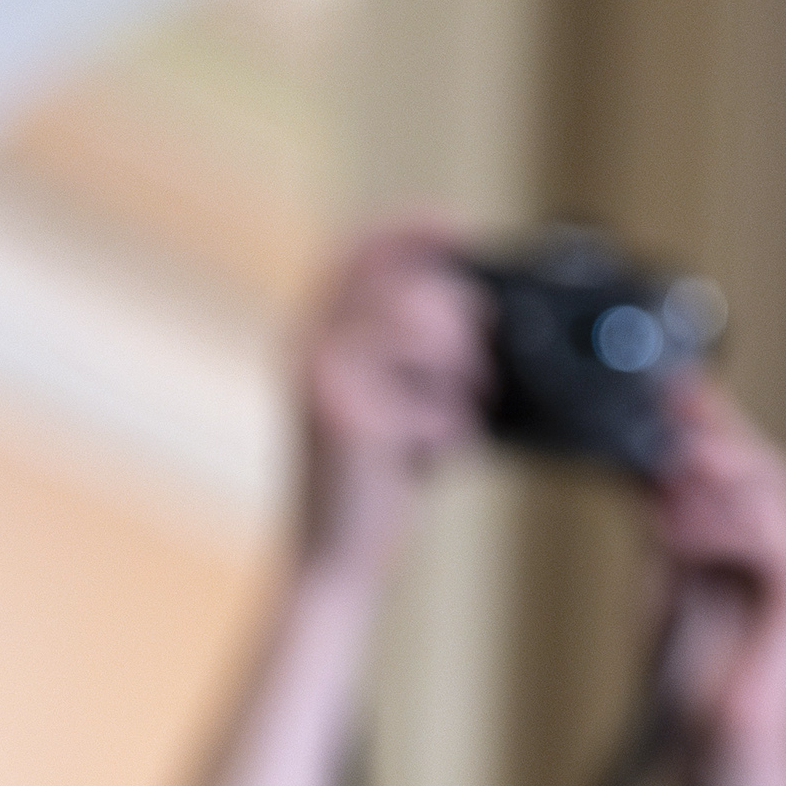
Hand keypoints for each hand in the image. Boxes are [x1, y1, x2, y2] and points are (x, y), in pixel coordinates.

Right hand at [292, 220, 489, 579]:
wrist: (333, 557)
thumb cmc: (372, 481)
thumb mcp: (389, 400)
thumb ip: (412, 351)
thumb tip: (477, 306)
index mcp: (314, 332)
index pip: (359, 249)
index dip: (409, 228)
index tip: (457, 228)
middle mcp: (309, 345)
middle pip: (410, 289)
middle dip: (461, 323)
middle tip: (477, 372)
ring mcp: (325, 380)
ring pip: (424, 333)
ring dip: (463, 375)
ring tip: (463, 413)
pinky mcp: (349, 421)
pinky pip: (433, 401)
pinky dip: (452, 431)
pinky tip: (435, 461)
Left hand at [651, 379, 785, 785]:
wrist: (719, 766)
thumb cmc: (696, 698)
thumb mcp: (665, 594)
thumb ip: (665, 537)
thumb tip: (643, 474)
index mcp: (760, 551)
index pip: (742, 468)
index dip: (709, 422)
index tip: (666, 385)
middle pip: (769, 465)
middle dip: (718, 428)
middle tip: (669, 401)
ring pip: (781, 491)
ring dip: (722, 470)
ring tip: (670, 460)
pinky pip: (781, 542)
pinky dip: (731, 527)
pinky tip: (683, 530)